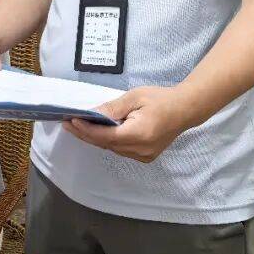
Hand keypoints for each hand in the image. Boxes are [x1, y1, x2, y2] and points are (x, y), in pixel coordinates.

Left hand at [62, 86, 192, 162]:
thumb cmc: (160, 99)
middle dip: (86, 134)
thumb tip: (91, 114)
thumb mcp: (134, 97)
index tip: (71, 121)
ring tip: (79, 126)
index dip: (87, 130)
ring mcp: (144, 156)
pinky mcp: (145, 156)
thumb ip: (112, 108)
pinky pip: (121, 150)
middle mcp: (141, 150)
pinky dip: (108, 141)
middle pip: (106, 144)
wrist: (185, 109)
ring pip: (112, 148)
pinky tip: (97, 132)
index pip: (106, 136)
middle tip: (68, 123)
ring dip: (95, 138)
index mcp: (139, 134)